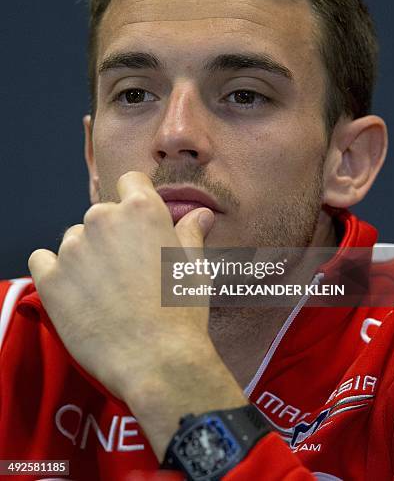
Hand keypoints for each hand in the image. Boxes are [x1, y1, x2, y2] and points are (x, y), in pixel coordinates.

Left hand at [28, 171, 245, 457]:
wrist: (156, 360)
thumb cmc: (181, 311)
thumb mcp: (193, 266)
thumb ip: (190, 233)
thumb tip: (202, 213)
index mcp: (141, 209)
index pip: (131, 181)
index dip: (136, 200)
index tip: (138, 226)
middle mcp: (103, 219)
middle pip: (102, 214)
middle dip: (112, 235)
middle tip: (127, 270)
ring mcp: (73, 248)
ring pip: (75, 239)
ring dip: (86, 255)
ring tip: (104, 290)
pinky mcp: (50, 278)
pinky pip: (43, 260)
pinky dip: (56, 271)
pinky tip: (76, 293)